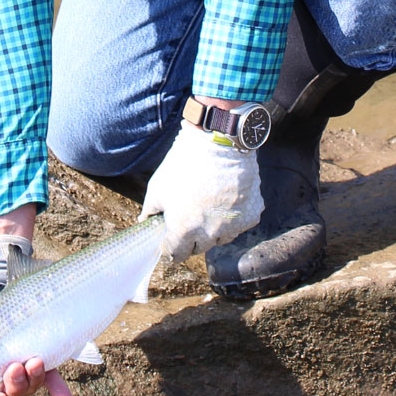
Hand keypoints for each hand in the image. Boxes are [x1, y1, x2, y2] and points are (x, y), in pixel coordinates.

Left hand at [140, 119, 263, 261]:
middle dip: (190, 239)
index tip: (169, 245)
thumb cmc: (185, 164)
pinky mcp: (251, 216)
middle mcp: (210, 234)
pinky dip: (232, 217)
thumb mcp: (158, 188)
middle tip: (188, 220)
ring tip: (207, 208)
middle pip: (198, 248)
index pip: (176, 254)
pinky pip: (239, 225)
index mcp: (184, 230)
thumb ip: (150, 211)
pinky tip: (225, 200)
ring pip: (220, 239)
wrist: (220, 141)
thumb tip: (145, 223)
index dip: (170, 250)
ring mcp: (233, 226)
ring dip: (212, 231)